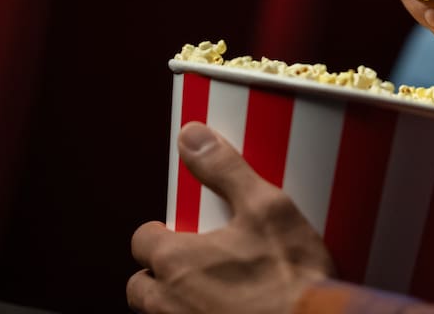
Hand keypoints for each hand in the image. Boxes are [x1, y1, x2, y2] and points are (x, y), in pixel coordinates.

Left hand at [127, 122, 332, 313]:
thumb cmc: (293, 278)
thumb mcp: (267, 208)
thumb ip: (225, 170)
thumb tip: (193, 137)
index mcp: (176, 262)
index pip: (142, 241)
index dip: (158, 233)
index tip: (178, 230)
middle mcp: (168, 302)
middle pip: (140, 287)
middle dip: (157, 274)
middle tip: (192, 263)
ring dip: (172, 302)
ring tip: (207, 291)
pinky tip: (225, 311)